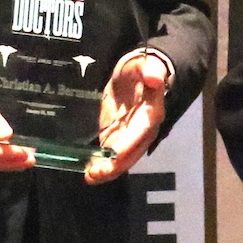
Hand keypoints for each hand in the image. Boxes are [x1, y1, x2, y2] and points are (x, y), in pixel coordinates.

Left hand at [85, 51, 168, 183]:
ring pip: (121, 158)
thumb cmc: (141, 68)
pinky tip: (88, 171)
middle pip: (132, 152)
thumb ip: (150, 71)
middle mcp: (142, 130)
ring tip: (90, 176)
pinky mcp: (116, 136)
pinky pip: (110, 155)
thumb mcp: (145, 65)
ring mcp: (129, 136)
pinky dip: (101, 164)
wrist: (134, 73)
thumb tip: (154, 78)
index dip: (128, 144)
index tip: (113, 155)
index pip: (141, 131)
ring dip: (107, 170)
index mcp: (151, 113)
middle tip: (96, 173)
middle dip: (116, 165)